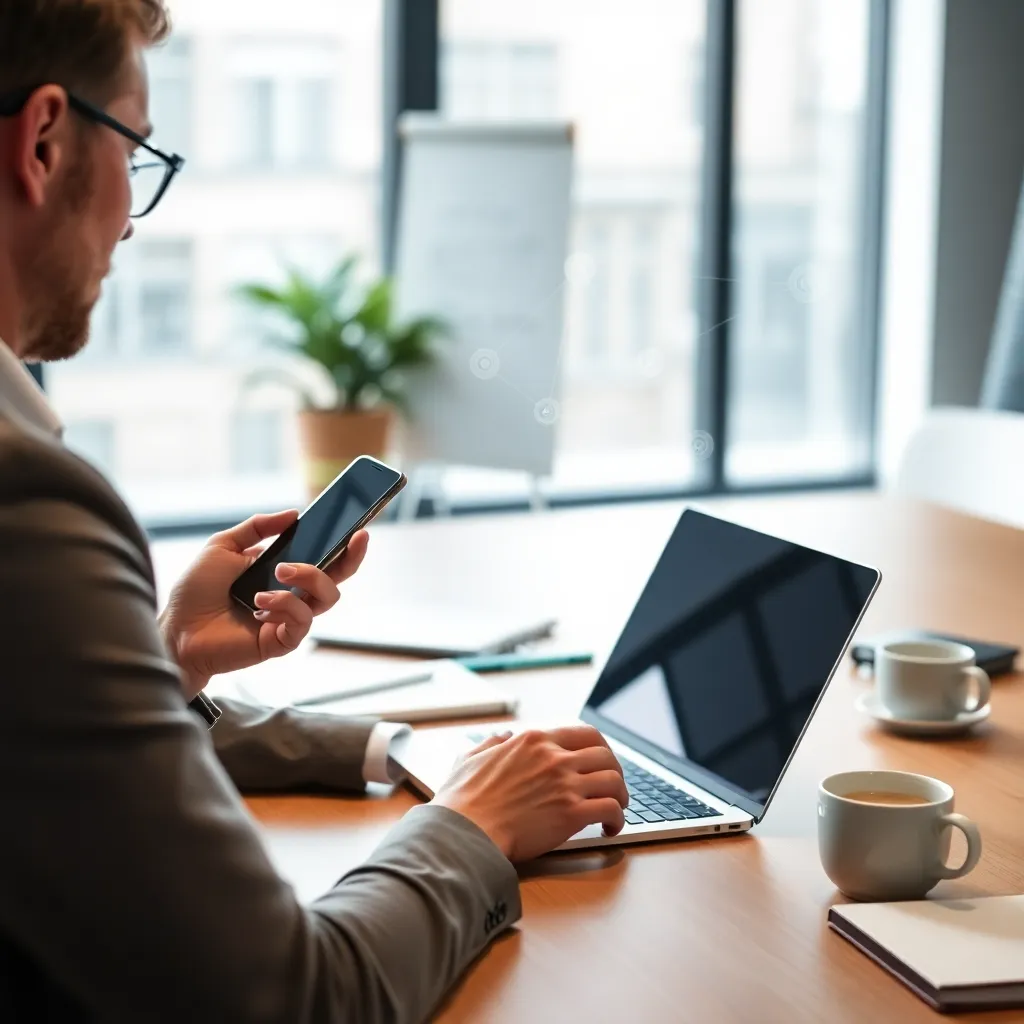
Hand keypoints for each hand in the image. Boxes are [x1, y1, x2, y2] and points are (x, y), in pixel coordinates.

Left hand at [159, 510, 368, 700]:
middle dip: (350, 558)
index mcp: (281, 573)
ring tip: (280, 572)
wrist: (175, 629)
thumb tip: (293, 514)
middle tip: (353, 539)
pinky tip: (261, 602)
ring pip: (328, 598)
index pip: (322, 559)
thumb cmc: (195, 591)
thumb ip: (258, 527)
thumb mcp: (223, 546)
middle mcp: (291, 596)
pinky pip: (302, 621)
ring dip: (309, 578)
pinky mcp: (281, 641)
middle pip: (337, 580)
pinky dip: (285, 605)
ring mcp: (288, 620)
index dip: (345, 546)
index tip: (358, 527)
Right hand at [432, 726, 628, 861]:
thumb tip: (502, 736)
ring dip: (621, 795)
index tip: (600, 764)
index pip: (583, 734)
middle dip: (615, 771)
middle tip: (613, 787)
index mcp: (534, 740)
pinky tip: (609, 829)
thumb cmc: (462, 801)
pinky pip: (611, 809)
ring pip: (614, 780)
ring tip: (617, 809)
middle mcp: (554, 757)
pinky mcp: (571, 813)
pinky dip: (617, 818)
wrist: (464, 832)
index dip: (599, 749)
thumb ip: (490, 744)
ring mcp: (565, 784)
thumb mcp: (470, 759)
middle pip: (605, 755)